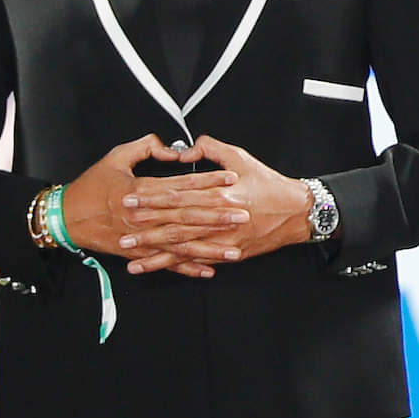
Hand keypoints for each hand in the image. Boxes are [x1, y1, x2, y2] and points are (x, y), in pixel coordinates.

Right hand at [60, 134, 228, 278]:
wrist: (65, 218)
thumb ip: (144, 147)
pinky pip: (166, 262)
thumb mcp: (115, 157)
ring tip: (233, 249)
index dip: (208, 181)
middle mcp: (144, 216)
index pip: (181, 185)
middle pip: (187, 216)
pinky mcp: (138, 253)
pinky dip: (187, 268)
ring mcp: (142, 238)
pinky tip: (208, 270)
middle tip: (243, 214)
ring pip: (181, 244)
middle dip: (218, 216)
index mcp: (141, 190)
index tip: (230, 179)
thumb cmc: (90, 186)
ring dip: (209, 247)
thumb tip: (169, 147)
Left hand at [116, 135, 313, 275]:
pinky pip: (197, 261)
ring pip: (182, 248)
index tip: (130, 199)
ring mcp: (223, 239)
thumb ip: (212, 149)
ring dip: (154, 253)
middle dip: (146, 228)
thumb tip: (186, 151)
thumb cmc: (269, 185)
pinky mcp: (227, 253)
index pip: (178, 196)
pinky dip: (176, 267)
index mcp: (220, 193)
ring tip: (131, 256)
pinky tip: (158, 268)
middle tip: (122, 229)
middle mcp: (219, 218)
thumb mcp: (241, 157)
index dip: (151, 198)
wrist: (296, 212)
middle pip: (175, 224)